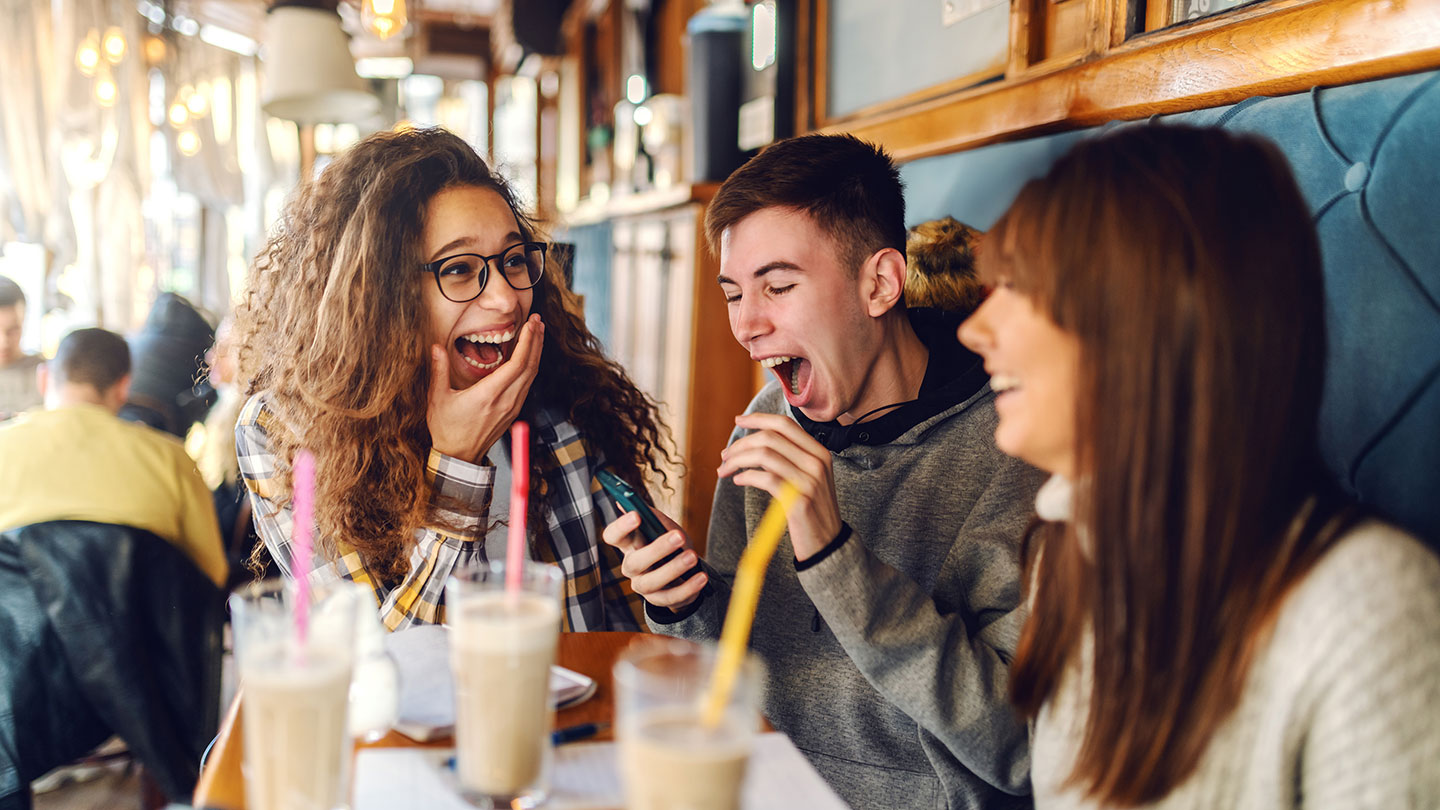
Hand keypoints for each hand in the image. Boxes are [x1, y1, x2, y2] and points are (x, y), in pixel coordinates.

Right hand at [426, 314, 543, 462]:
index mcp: (489, 395)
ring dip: (536, 352)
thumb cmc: (447, 429)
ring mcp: (512, 407)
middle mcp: (506, 401)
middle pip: (530, 367)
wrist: (459, 456)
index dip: (527, 342)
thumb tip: (436, 347)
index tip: (531, 325)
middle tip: (537, 321)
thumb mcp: (438, 398)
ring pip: (532, 375)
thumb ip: (439, 370)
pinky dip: (531, 366)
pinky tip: (529, 355)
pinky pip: (527, 384)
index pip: (516, 364)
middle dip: (536, 341)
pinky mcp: (513, 411)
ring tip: (538, 333)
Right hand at [601, 507, 707, 608]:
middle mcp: (631, 567)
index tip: (636, 515)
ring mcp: (643, 585)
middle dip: (657, 549)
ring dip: (674, 568)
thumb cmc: (670, 544)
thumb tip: (631, 500)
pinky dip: (688, 587)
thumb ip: (651, 515)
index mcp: (628, 545)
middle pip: (635, 561)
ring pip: (652, 581)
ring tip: (692, 557)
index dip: (621, 527)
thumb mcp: (663, 526)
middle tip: (678, 536)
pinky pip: (671, 597)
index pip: (613, 536)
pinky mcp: (658, 600)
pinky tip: (701, 576)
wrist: (684, 571)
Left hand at [716, 413, 841, 560]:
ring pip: (764, 455)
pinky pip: (765, 478)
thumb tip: (755, 441)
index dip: (759, 419)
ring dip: (738, 460)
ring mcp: (809, 480)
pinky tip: (738, 481)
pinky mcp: (799, 500)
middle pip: (771, 437)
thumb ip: (790, 457)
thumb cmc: (812, 508)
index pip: (785, 424)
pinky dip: (746, 476)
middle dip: (741, 443)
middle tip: (724, 455)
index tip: (738, 421)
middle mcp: (817, 462)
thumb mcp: (808, 477)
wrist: (828, 542)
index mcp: (819, 452)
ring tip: (725, 469)